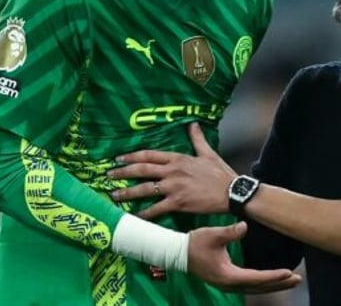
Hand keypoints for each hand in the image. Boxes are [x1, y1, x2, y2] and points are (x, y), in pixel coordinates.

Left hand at [108, 122, 236, 218]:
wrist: (232, 192)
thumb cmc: (220, 173)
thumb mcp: (208, 153)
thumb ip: (197, 139)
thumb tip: (193, 124)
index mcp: (178, 158)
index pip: (149, 155)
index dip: (132, 156)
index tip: (118, 159)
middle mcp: (172, 171)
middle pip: (142, 170)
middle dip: (122, 173)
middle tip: (108, 176)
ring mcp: (174, 187)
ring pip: (144, 189)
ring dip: (127, 192)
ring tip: (114, 195)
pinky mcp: (178, 203)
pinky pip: (156, 209)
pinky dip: (144, 213)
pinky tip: (135, 216)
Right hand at [188, 222, 301, 292]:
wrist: (178, 253)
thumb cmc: (195, 243)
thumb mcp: (212, 234)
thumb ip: (229, 232)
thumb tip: (245, 226)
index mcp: (228, 275)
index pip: (256, 278)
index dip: (273, 276)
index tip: (289, 273)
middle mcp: (230, 284)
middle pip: (260, 287)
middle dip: (280, 283)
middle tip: (298, 279)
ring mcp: (228, 285)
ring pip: (256, 289)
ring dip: (274, 285)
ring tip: (291, 280)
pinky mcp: (227, 282)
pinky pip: (250, 286)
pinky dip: (263, 284)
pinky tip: (272, 280)